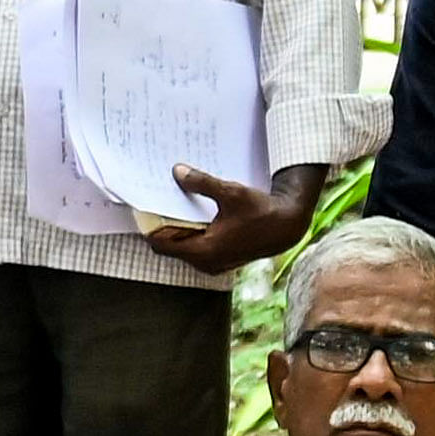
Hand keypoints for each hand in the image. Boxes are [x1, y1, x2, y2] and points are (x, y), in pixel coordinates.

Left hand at [144, 160, 318, 276]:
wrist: (288, 227)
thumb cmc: (262, 211)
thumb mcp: (231, 192)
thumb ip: (201, 183)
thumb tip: (176, 171)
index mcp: (204, 251)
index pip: (160, 244)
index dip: (149, 225)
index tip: (146, 206)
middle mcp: (206, 262)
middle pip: (169, 245)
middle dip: (163, 225)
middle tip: (159, 201)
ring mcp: (213, 264)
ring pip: (183, 247)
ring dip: (178, 229)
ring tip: (177, 205)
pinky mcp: (221, 259)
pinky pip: (196, 247)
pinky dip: (192, 233)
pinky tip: (195, 214)